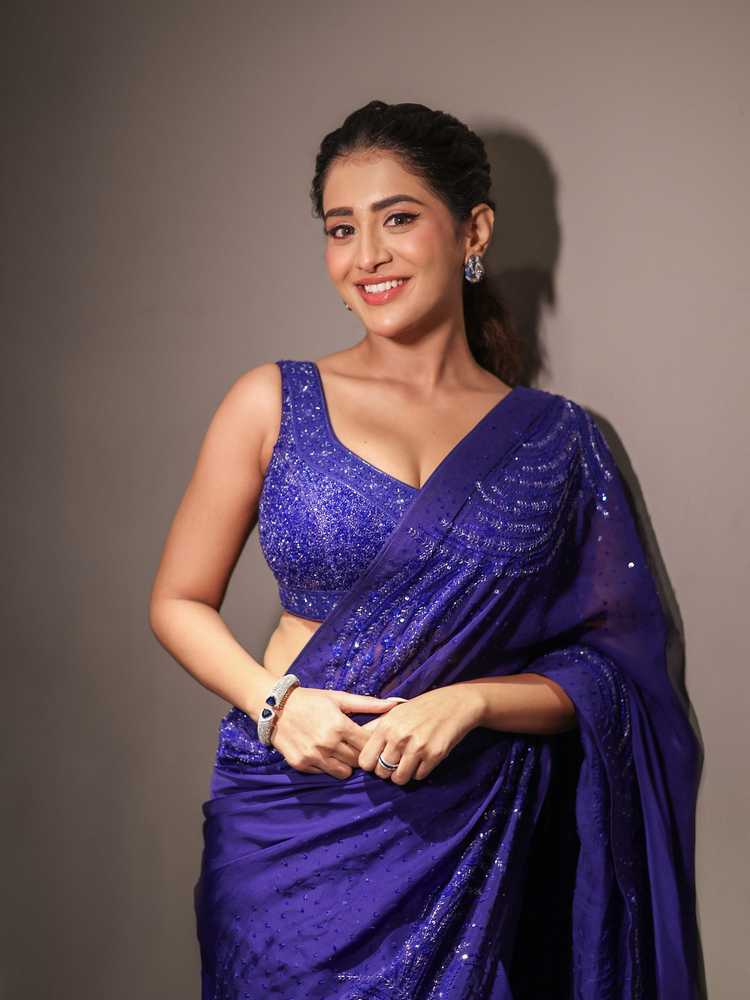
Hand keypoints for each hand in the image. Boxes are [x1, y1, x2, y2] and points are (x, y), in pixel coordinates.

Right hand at [270, 686, 404, 779]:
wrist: (275, 706)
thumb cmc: (311, 700)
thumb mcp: (339, 698)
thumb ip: (368, 704)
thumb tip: (394, 705)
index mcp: (340, 725)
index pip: (368, 745)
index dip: (373, 744)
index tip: (372, 741)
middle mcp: (327, 743)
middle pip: (358, 761)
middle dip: (360, 755)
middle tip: (356, 747)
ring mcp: (313, 756)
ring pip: (344, 772)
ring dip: (346, 764)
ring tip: (341, 751)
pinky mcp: (301, 765)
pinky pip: (324, 773)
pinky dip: (327, 766)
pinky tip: (323, 753)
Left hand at [358, 686, 482, 784]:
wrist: (454, 704)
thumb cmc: (421, 708)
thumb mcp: (394, 712)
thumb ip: (374, 727)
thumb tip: (355, 741)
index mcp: (386, 726)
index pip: (365, 761)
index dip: (371, 764)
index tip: (379, 761)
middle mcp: (399, 737)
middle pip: (381, 773)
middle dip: (387, 771)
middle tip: (396, 763)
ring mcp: (417, 747)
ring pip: (399, 779)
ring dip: (403, 775)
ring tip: (409, 764)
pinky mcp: (434, 755)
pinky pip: (419, 777)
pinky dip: (420, 772)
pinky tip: (423, 759)